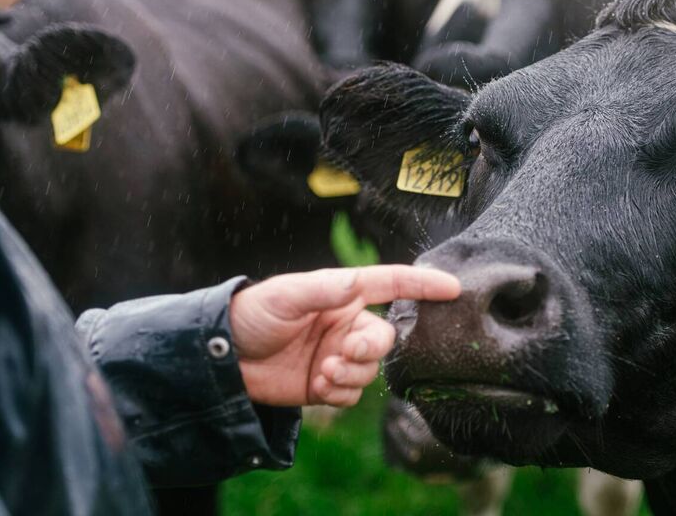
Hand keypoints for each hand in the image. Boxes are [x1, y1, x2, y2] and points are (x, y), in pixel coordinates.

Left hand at [229, 265, 459, 407]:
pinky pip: (353, 393)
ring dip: (351, 374)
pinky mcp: (328, 384)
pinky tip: (317, 387)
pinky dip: (340, 393)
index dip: (423, 285)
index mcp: (343, 294)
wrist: (222, 359)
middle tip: (344, 353)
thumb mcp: (286, 294)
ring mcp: (339, 355)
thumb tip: (357, 281)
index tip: (453, 287)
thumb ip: (324, 289)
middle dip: (370, 348)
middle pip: (385, 337)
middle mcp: (346, 323)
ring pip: (371, 370)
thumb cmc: (252, 314)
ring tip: (321, 373)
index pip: (391, 284)